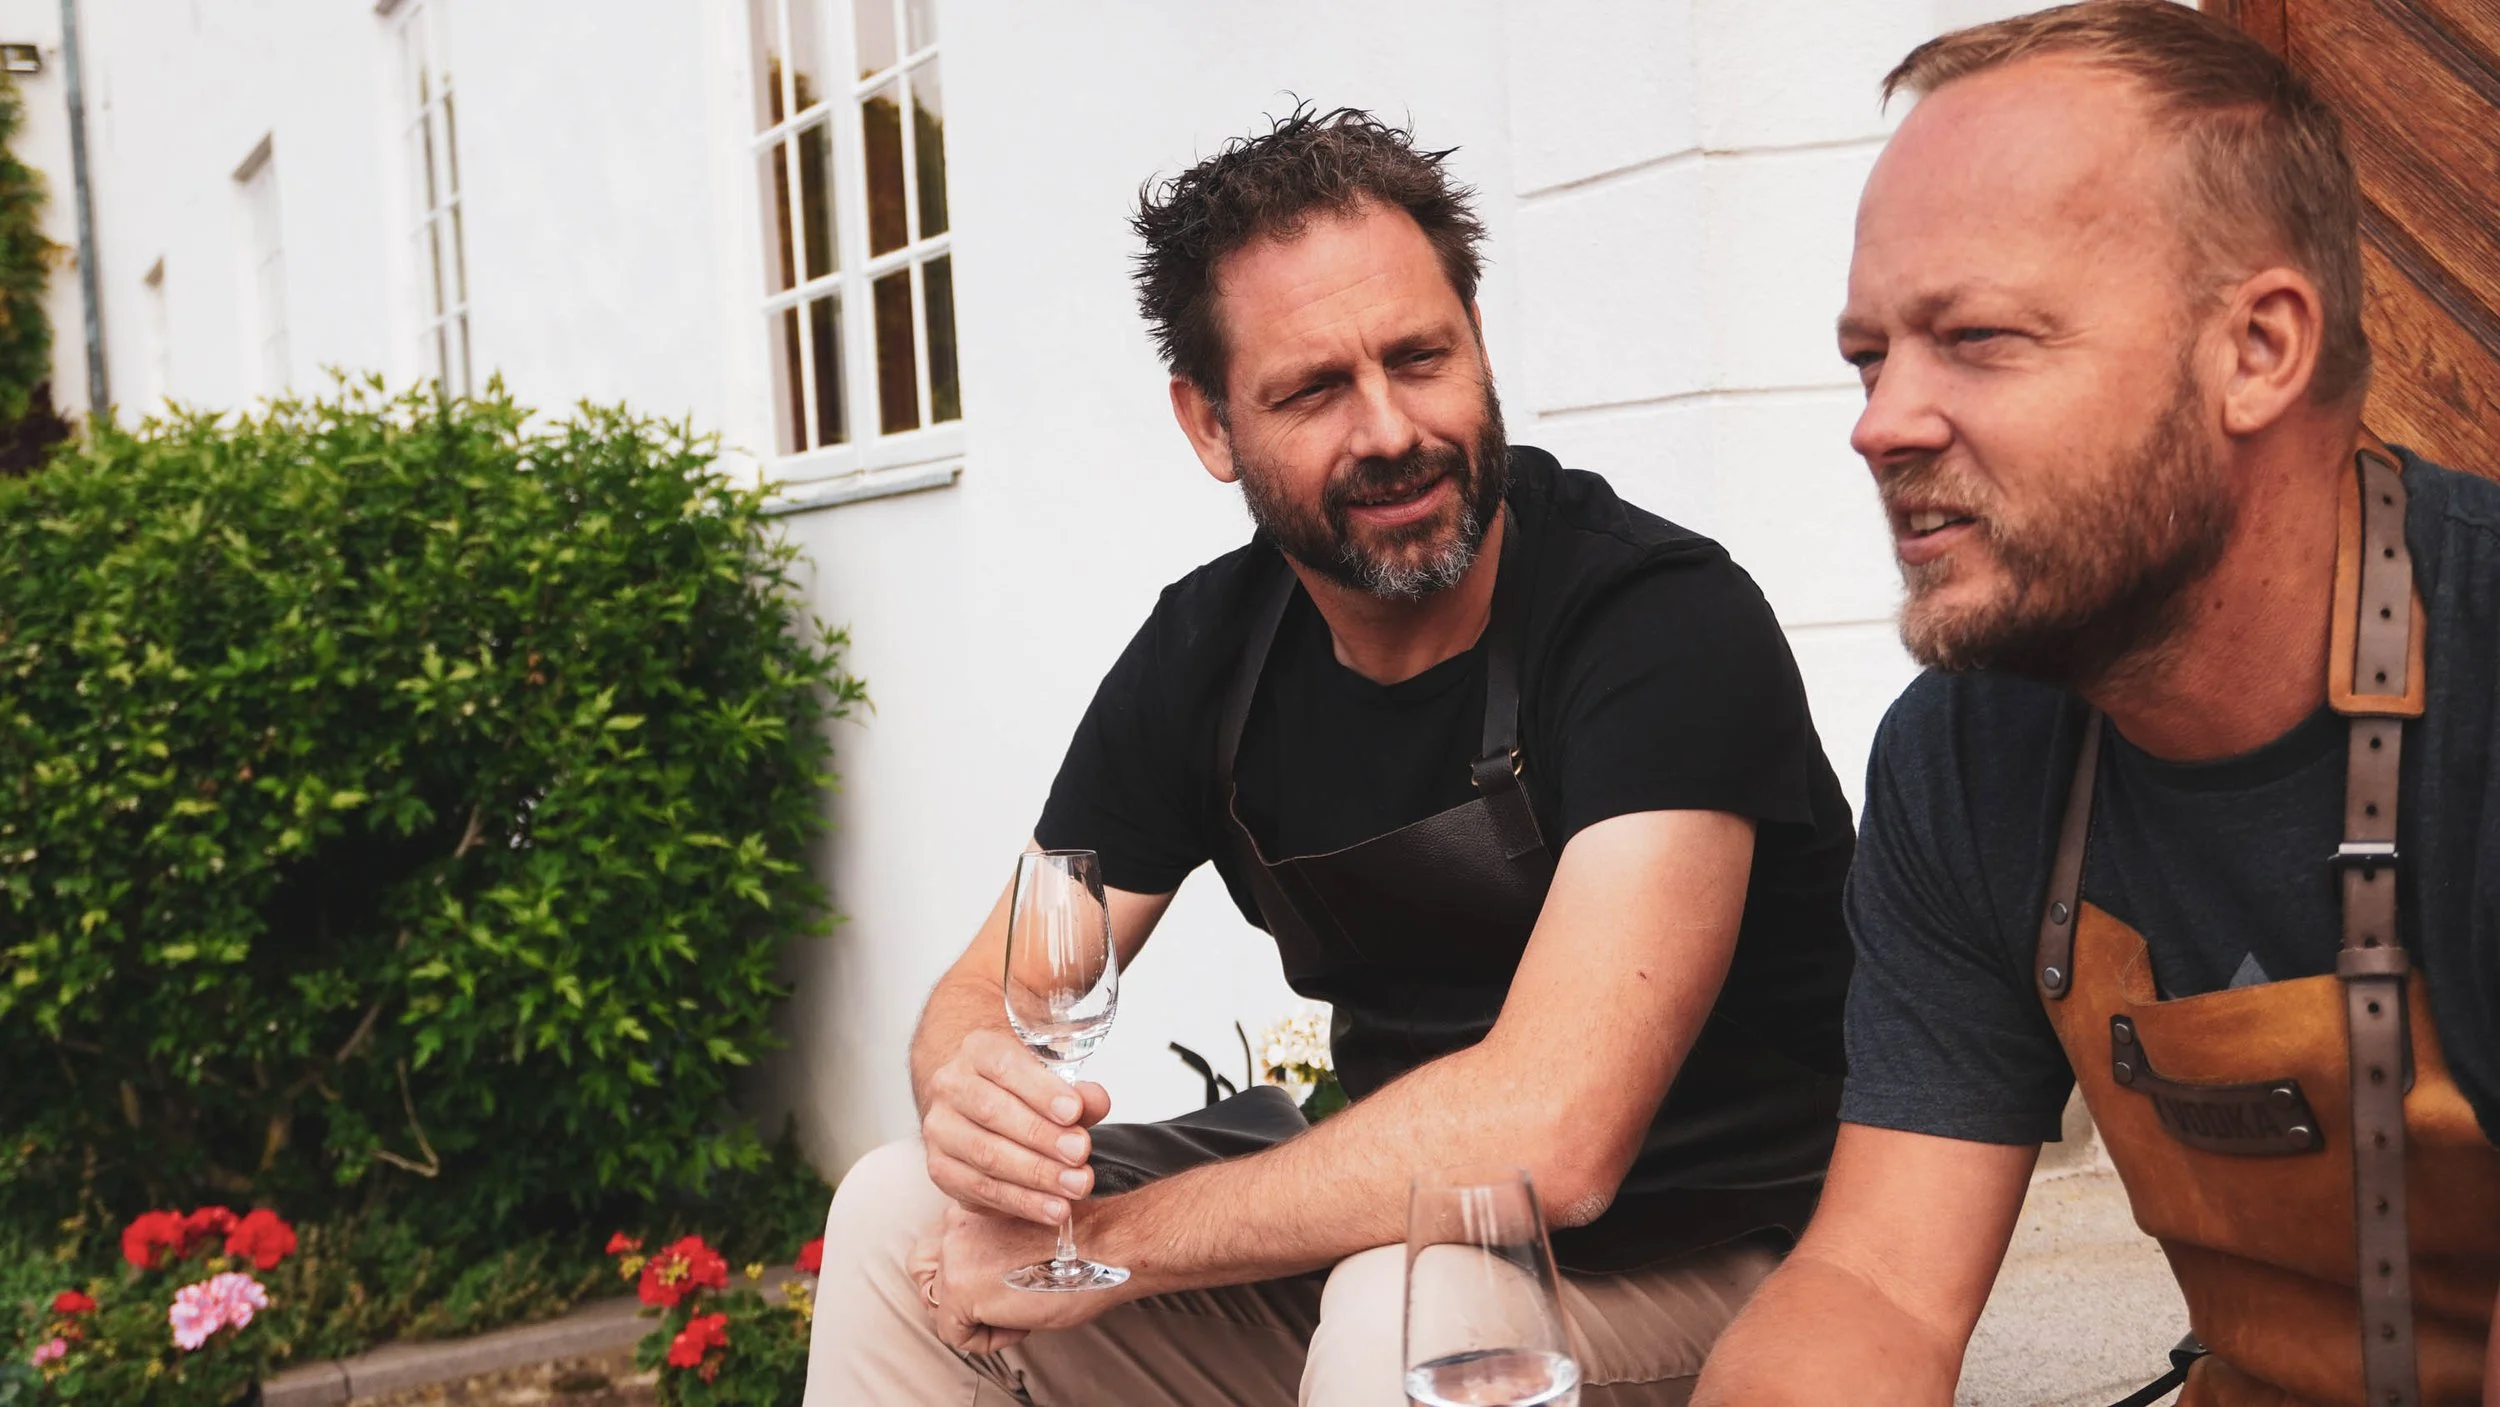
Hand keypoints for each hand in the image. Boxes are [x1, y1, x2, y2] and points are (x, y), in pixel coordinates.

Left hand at [910, 1201, 1128, 1352]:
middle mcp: (955, 1226)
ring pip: (938, 1306)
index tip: (997, 1283)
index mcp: (971, 1206)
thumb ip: (991, 1244)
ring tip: (1017, 1310)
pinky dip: (988, 1340)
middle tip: (996, 1305)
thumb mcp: (1023, 1230)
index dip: (961, 1273)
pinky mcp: (959, 1289)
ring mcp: (954, 1256)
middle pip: (924, 1274)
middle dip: (953, 1297)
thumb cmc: (1082, 1243)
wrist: (1105, 1246)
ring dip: (974, 1318)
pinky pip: (955, 1334)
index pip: (936, 1246)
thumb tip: (982, 1277)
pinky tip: (1022, 1323)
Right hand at [920, 1027, 1111, 1224]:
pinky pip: (981, 1189)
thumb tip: (1095, 1101)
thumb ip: (1077, 1093)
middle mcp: (951, 1085)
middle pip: (993, 1112)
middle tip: (1080, 1154)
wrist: (975, 1106)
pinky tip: (1052, 1208)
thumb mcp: (1050, 1081)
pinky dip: (1022, 1202)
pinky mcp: (940, 1168)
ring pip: (986, 1154)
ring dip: (1036, 1175)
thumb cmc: (1019, 1092)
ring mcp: (940, 1129)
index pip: (1006, 1066)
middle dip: (1043, 1137)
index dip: (1041, 1091)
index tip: (1074, 1112)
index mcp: (978, 1050)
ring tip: (1074, 1186)